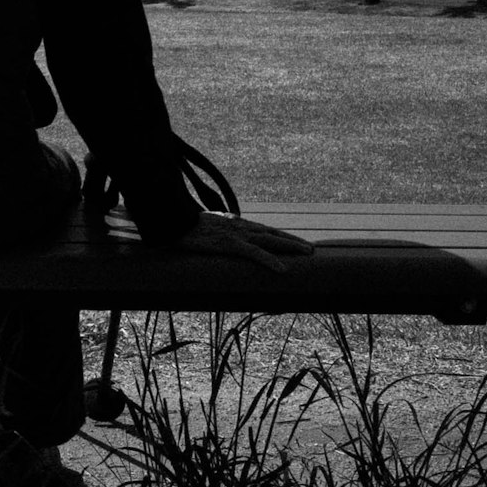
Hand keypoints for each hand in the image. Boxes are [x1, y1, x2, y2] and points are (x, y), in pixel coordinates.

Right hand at [179, 211, 310, 271]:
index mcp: (237, 223)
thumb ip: (223, 219)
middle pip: (273, 233)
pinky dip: (270, 261)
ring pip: (270, 240)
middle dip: (292, 241)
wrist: (176, 221)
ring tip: (307, 252)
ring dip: (290, 246)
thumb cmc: (189, 223)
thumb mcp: (210, 219)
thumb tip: (231, 216)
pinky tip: (282, 269)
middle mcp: (241, 227)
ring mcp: (237, 235)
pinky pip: (255, 254)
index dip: (281, 235)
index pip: (265, 229)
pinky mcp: (231, 244)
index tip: (296, 242)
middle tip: (311, 249)